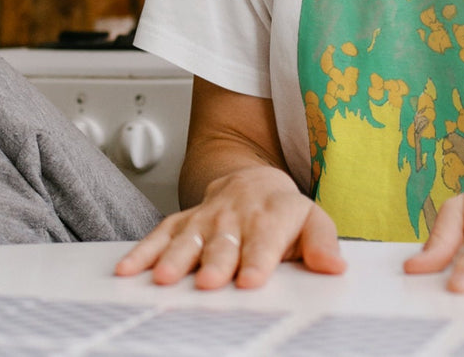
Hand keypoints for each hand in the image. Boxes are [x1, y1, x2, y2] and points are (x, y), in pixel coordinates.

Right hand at [113, 165, 345, 288]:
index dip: (257, 260)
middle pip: (224, 241)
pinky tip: (128, 269)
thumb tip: (335, 266)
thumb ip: (323, 243)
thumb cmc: (283, 213)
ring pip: (189, 237)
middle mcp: (236, 215)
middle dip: (215, 261)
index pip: (265, 240)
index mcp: (273, 215)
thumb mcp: (312, 220)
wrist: (253, 181)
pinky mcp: (183, 221)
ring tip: (164, 278)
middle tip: (207, 282)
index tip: (250, 280)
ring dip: (175, 257)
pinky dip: (142, 251)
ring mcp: (206, 218)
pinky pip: (160, 234)